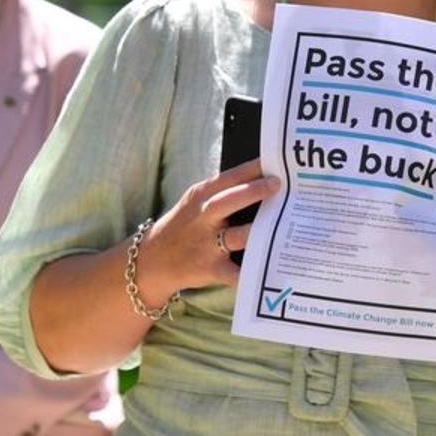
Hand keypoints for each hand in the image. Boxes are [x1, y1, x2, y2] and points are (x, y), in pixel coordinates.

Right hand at [135, 158, 279, 292]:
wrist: (153, 260)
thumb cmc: (185, 224)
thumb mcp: (196, 201)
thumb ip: (224, 191)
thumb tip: (264, 178)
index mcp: (201, 196)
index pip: (230, 177)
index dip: (254, 168)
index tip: (277, 163)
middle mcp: (203, 218)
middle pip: (228, 201)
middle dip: (253, 191)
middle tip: (278, 184)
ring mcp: (206, 244)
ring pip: (235, 236)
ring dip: (257, 230)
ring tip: (282, 225)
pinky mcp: (210, 268)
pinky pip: (234, 272)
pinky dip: (250, 271)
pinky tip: (271, 268)